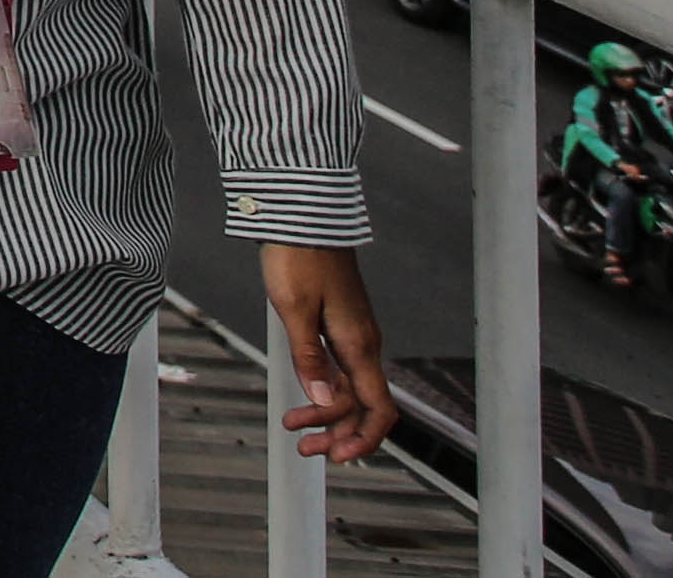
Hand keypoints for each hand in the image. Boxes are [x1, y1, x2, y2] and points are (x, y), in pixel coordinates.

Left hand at [260, 242, 396, 462]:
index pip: (378, 408)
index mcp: (358, 344)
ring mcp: (352, 334)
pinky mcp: (338, 324)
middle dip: (338, 431)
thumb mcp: (294, 309)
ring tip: (295, 427)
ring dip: (327, 412)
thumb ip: (308, 357)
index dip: (364, 438)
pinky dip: (325, 389)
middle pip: (363, 405)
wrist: (300, 218)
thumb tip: (325, 400)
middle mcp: (362, 343)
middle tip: (304, 448)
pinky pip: (340, 368)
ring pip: (350, 388)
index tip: (338, 455)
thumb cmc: (298, 257)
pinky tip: (306, 397)